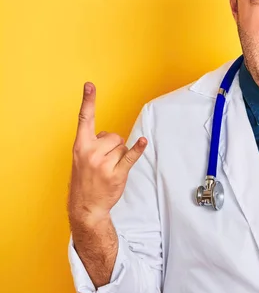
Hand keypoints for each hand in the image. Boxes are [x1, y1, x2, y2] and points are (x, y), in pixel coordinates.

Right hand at [68, 82, 146, 225]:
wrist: (86, 207)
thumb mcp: (81, 159)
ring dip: (120, 156)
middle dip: (114, 146)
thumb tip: (109, 136)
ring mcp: (103, 163)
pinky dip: (138, 149)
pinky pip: (130, 156)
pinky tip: (143, 141)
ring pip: (123, 146)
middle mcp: (90, 152)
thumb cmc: (85, 181)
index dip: (88, 101)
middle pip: (114, 135)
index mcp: (80, 146)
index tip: (89, 85)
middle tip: (104, 162)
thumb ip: (93, 143)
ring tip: (109, 170)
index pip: (84, 119)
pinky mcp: (116, 173)